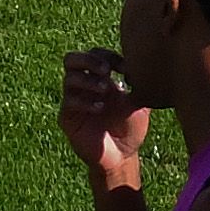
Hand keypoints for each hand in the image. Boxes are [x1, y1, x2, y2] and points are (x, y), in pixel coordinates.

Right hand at [58, 50, 150, 193]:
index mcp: (101, 78)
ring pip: (69, 78)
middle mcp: (85, 86)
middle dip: (88, 60)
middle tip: (105, 70)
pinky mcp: (67, 118)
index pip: (95, 54)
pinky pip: (69, 101)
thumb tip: (142, 65)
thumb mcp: (140, 102)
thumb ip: (139, 83)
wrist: (121, 156)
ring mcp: (74, 101)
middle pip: (72, 59)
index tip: (125, 68)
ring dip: (88, 80)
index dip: (108, 56)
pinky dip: (85, 101)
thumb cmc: (131, 128)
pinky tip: (100, 109)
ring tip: (105, 90)